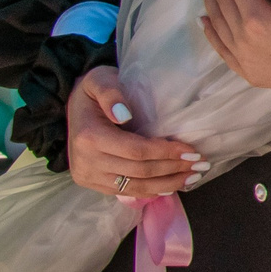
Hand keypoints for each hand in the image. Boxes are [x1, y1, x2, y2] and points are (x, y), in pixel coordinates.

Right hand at [64, 69, 205, 197]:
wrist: (70, 107)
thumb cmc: (91, 91)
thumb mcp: (99, 80)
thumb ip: (111, 93)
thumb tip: (124, 115)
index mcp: (89, 137)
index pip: (136, 151)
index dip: (166, 153)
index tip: (192, 151)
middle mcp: (86, 161)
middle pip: (139, 172)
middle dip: (173, 169)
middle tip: (200, 164)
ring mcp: (87, 175)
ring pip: (134, 187)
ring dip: (167, 184)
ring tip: (192, 177)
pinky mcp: (90, 183)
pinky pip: (124, 192)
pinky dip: (151, 191)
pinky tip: (171, 186)